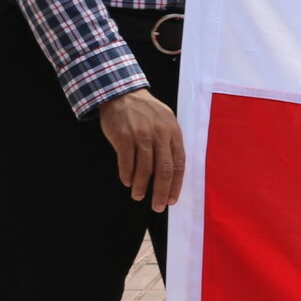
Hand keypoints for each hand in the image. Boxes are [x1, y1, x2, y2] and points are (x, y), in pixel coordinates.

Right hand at [97, 88, 183, 209]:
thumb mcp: (164, 121)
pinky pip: (126, 163)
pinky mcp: (123, 137)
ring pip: (144, 169)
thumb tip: (171, 174)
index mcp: (173, 131)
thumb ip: (169, 143)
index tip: (171, 200)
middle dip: (161, 192)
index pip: (178, 163)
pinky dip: (127, 176)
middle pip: (163, 170)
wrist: (122, 94)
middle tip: (157, 206)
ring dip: (141, 187)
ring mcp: (141, 135)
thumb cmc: (145, 111)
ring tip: (138, 195)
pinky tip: (127, 182)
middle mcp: (159, 134)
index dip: (176, 185)